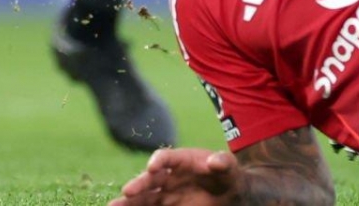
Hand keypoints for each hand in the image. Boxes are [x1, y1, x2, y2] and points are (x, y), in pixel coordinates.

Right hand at [111, 147, 242, 204]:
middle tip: (127, 191)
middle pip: (151, 179)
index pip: (167, 157)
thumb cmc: (228, 176)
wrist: (229, 193)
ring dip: (130, 201)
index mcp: (183, 160)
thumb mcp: (230, 168)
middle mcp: (170, 176)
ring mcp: (167, 193)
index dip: (160, 160)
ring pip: (145, 197)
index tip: (153, 166)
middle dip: (139, 184)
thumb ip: (224, 162)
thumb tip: (215, 160)